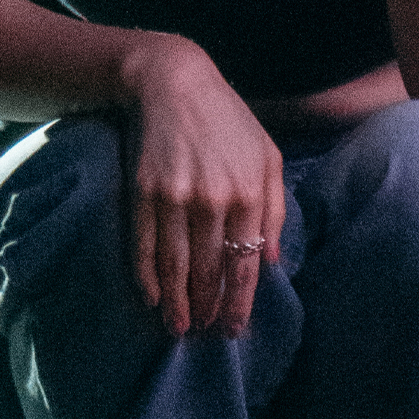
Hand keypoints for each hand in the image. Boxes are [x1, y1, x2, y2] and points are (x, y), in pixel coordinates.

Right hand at [120, 36, 284, 338]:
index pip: (244, 265)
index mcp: (249, 194)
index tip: (234, 330)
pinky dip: (146, 274)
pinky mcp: (144, 190)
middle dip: (206, 309)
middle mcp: (213, 200)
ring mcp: (175, 196)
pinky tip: (150, 295)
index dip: (239, 303)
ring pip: (175, 265)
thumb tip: (272, 261)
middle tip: (203, 335)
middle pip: (208, 271)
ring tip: (177, 327)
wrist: (175, 84)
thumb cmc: (229, 121)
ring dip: (176, 302)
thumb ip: (275, 210)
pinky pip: (145, 244)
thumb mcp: (268, 156)